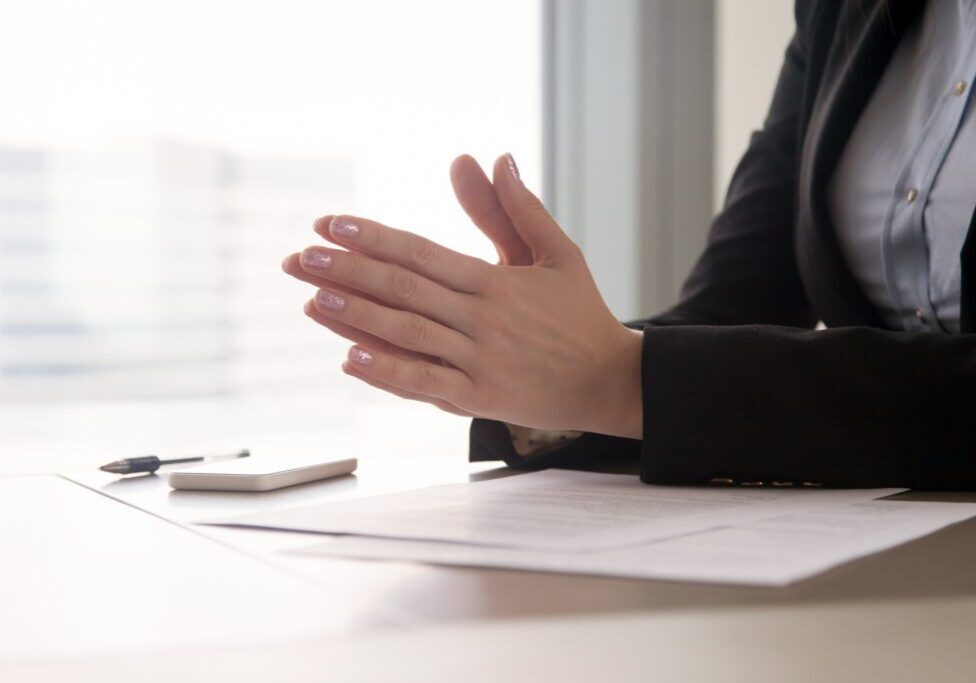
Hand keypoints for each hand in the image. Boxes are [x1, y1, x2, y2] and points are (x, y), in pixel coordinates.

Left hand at [282, 154, 642, 437]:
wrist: (610, 380)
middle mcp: (484, 319)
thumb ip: (518, 209)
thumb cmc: (581, 313)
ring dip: (355, 316)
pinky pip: (425, 384)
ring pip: (407, 334)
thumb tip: (495, 157)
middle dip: (348, 271)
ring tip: (311, 297)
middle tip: (301, 256)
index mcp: (497, 282)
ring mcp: (480, 361)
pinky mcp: (480, 399)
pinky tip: (349, 357)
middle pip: (404, 290)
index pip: (423, 252)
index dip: (374, 236)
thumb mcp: (558, 253)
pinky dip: (386, 373)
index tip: (331, 223)